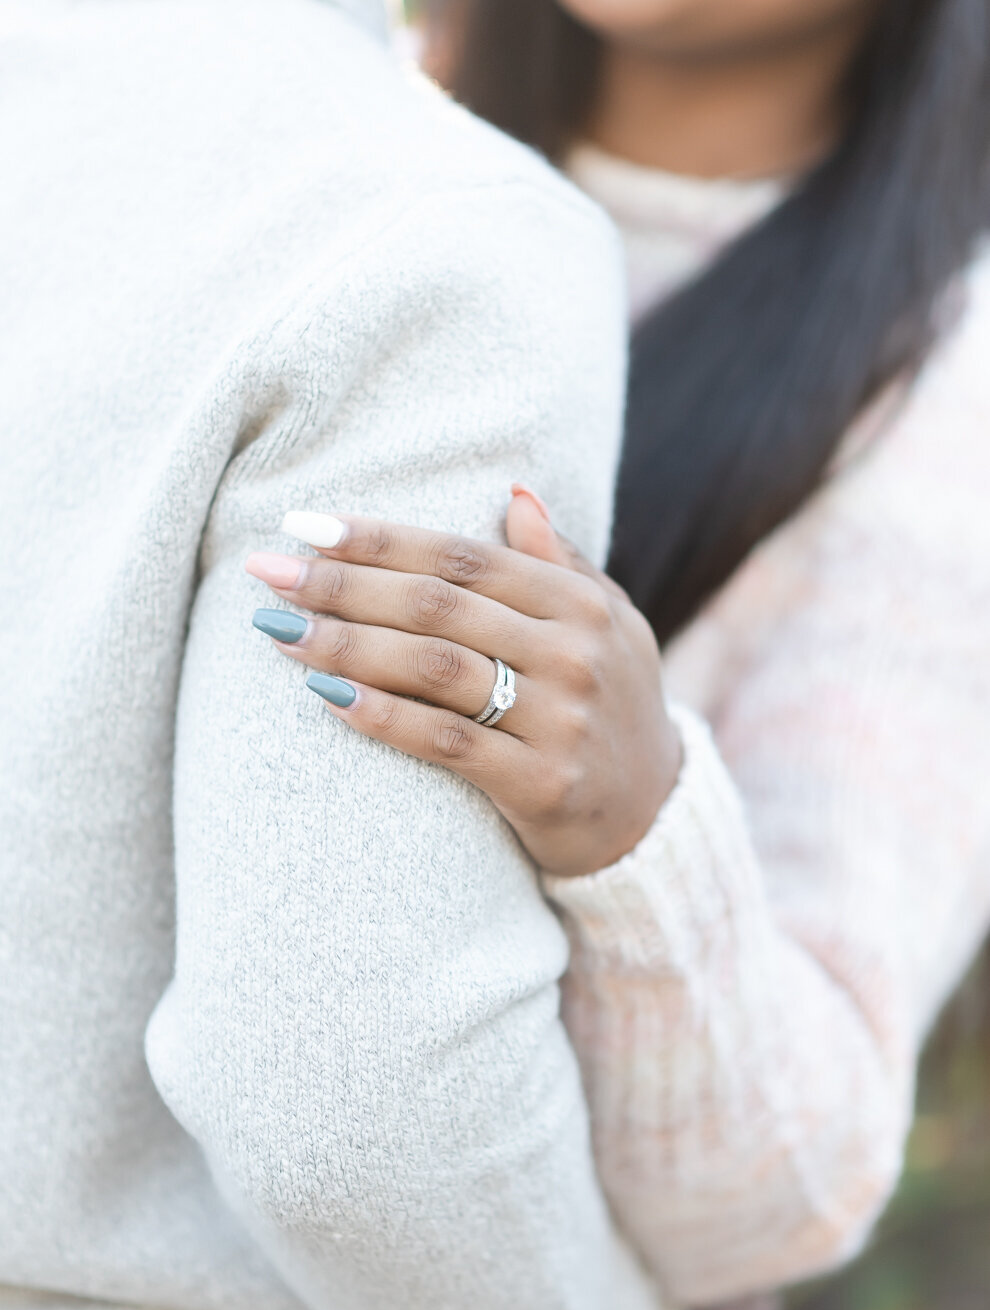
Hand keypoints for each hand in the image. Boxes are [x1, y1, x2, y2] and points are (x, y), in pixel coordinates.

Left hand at [245, 488, 680, 876]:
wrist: (654, 815)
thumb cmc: (609, 703)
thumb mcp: (606, 625)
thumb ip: (558, 564)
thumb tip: (513, 495)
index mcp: (580, 602)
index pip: (463, 557)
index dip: (380, 539)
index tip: (305, 527)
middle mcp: (574, 652)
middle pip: (437, 606)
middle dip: (343, 585)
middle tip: (268, 573)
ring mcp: (560, 719)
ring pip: (433, 667)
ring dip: (346, 643)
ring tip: (279, 630)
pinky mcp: (542, 783)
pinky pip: (445, 742)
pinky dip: (380, 715)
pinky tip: (324, 695)